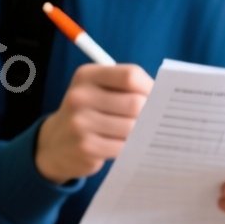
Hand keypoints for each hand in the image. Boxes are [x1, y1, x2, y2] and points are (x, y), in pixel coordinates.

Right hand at [35, 64, 152, 183]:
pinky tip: (126, 145)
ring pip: (132, 127)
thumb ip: (129, 88)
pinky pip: (123, 147)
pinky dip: (131, 147)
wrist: (55, 143)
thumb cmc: (92, 112)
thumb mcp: (101, 91)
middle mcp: (79, 96)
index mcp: (86, 75)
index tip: (158, 96)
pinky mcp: (84, 147)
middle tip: (152, 119)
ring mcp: (79, 123)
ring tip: (138, 132)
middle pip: (135, 103)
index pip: (130, 75)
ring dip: (141, 132)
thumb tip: (169, 98)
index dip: (150, 87)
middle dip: (149, 113)